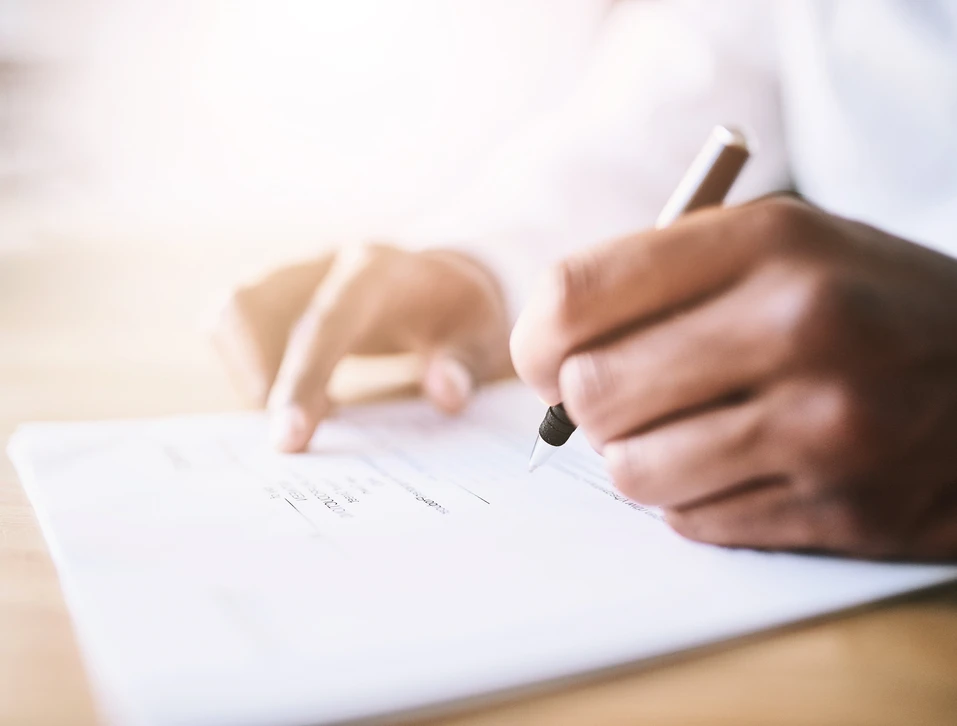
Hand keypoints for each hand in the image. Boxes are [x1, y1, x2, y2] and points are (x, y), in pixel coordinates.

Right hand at [210, 244, 510, 451]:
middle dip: (264, 380)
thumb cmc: (456, 313)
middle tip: (300, 432)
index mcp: (378, 271)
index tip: (286, 439)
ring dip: (249, 373)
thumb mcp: (483, 335)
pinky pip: (227, 322)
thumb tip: (443, 393)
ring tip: (299, 410)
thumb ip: (466, 362)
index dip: (302, 377)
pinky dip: (243, 365)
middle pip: (253, 308)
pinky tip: (291, 391)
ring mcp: (292, 270)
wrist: (436, 280)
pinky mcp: (272, 287)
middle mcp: (325, 262)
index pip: (327, 318)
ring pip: (232, 313)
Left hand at [511, 197, 956, 558]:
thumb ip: (656, 278)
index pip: (576, 295)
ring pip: (632, 471)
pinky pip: (693, 520)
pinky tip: (744, 462)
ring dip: (640, 457)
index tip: (545, 356)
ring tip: (687, 430)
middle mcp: (799, 326)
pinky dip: (695, 497)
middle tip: (623, 393)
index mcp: (768, 241)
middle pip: (591, 390)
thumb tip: (541, 348)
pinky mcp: (842, 510)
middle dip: (588, 401)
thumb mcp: (777, 245)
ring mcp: (826, 427)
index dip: (537, 337)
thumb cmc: (863, 304)